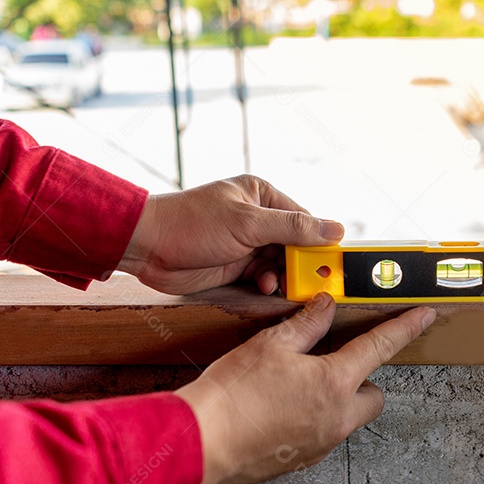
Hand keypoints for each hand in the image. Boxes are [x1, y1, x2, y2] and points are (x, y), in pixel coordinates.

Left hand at [118, 175, 343, 294]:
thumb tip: (335, 229)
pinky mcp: (235, 266)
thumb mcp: (248, 223)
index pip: (304, 219)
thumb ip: (293, 228)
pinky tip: (265, 287)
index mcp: (262, 195)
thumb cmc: (193, 223)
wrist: (147, 247)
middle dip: (303, 263)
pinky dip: (268, 284)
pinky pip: (264, 276)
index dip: (320, 242)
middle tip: (314, 281)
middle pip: (296, 244)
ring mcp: (246, 243)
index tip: (335, 262)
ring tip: (279, 284)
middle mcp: (257, 218)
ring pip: (281, 264)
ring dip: (284, 276)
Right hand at [175, 293, 434, 483]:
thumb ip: (306, 324)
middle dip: (360, 379)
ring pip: (346, 416)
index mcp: (334, 383)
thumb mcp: (270, 344)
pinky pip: (321, 434)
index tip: (423, 317)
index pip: (380, 347)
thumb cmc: (231, 394)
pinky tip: (279, 408)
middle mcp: (337, 418)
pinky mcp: (301, 461)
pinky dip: (311, 419)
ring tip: (294, 386)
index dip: (404, 328)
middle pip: (373, 395)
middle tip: (329, 363)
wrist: (200, 442)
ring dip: (334, 400)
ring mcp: (320, 443)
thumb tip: (325, 306)